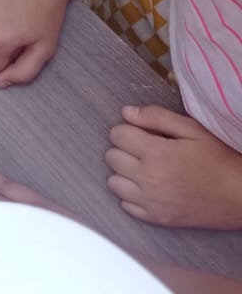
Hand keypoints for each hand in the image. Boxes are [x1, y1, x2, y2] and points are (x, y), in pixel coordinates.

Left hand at [106, 105, 241, 228]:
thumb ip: (157, 117)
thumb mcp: (194, 131)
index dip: (128, 131)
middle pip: (111, 157)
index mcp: (157, 153)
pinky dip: (132, 196)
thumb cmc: (221, 160)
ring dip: (125, 173)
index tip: (142, 134)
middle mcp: (148, 179)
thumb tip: (126, 113)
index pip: (116, 135)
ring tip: (146, 169)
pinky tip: (150, 188)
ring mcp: (151, 202)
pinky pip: (125, 205)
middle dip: (125, 149)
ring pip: (113, 182)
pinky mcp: (156, 219)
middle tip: (146, 151)